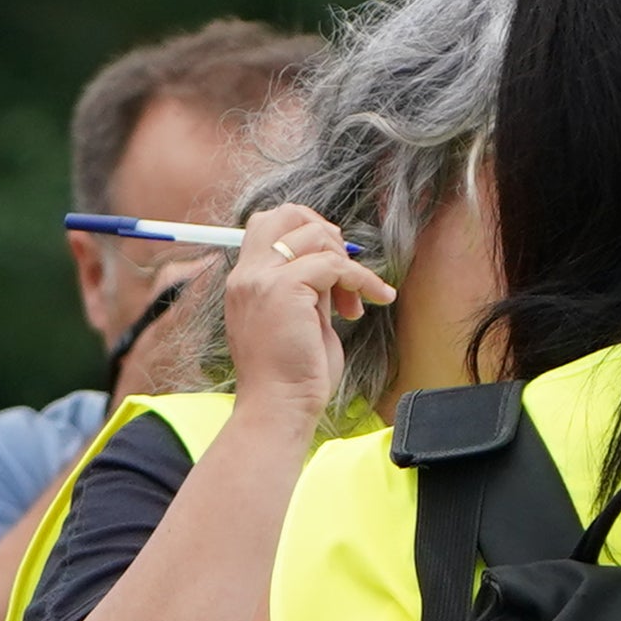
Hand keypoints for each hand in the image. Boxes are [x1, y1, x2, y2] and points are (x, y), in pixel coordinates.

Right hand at [215, 204, 393, 418]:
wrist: (278, 407)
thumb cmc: (291, 374)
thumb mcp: (297, 317)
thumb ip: (306, 286)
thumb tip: (333, 262)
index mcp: (244, 281)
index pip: (269, 225)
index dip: (307, 232)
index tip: (333, 266)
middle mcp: (247, 274)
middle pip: (287, 213)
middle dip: (327, 232)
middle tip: (346, 271)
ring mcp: (261, 279)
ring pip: (316, 235)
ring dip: (347, 263)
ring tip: (353, 303)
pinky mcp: (284, 289)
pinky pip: (334, 264)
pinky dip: (362, 280)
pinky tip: (376, 300)